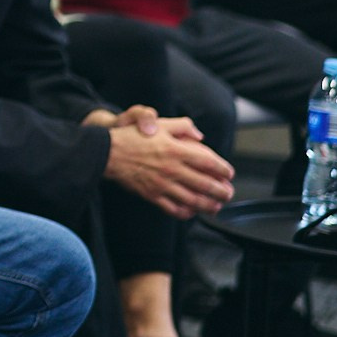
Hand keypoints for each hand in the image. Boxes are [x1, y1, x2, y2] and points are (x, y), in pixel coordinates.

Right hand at [105, 123, 234, 218]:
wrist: (106, 153)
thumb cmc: (132, 137)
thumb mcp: (158, 123)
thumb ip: (182, 127)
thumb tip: (200, 136)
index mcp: (176, 150)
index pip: (209, 163)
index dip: (224, 170)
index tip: (229, 174)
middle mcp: (172, 169)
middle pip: (206, 184)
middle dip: (222, 192)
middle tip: (228, 193)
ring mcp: (163, 184)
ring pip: (193, 200)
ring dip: (209, 205)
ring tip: (216, 206)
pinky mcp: (152, 195)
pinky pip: (174, 209)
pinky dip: (186, 213)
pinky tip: (191, 212)